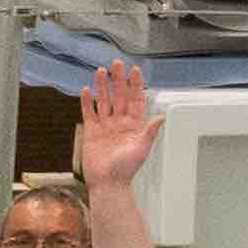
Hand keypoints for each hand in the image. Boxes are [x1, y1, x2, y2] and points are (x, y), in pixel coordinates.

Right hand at [75, 62, 158, 193]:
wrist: (108, 183)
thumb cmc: (127, 169)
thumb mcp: (142, 148)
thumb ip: (150, 131)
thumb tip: (161, 117)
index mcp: (135, 124)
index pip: (135, 99)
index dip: (135, 85)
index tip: (135, 70)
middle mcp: (120, 122)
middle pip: (119, 96)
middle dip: (118, 80)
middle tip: (116, 64)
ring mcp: (106, 126)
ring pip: (104, 101)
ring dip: (102, 87)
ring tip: (100, 72)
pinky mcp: (92, 132)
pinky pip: (89, 113)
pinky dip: (87, 102)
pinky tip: (86, 91)